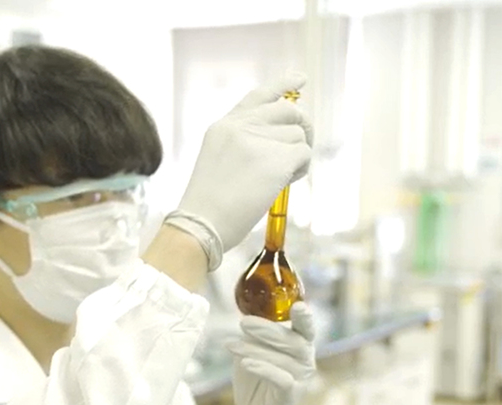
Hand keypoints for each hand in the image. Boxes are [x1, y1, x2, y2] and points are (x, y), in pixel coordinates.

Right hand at [178, 73, 312, 252]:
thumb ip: (243, 142)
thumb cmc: (209, 204)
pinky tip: (283, 184)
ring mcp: (258, 140)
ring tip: (277, 180)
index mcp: (224, 126)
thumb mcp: (218, 160)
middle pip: (289, 111)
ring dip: (296, 157)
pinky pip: (304, 154)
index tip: (301, 78)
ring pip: (298, 136)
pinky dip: (300, 170)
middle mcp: (241, 127)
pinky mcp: (276, 159)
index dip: (283, 84)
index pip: (259, 95)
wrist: (202, 224)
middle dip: (302, 126)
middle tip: (303, 146)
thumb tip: (280, 138)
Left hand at [226, 302, 315, 404]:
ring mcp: (301, 380)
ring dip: (255, 349)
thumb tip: (246, 322)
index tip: (298, 306)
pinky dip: (263, 369)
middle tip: (243, 323)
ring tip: (230, 345)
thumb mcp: (251, 354)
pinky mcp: (291, 396)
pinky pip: (281, 379)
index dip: (305, 318)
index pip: (306, 329)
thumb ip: (253, 338)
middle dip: (267, 330)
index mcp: (299, 347)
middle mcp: (305, 362)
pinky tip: (246, 364)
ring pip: (283, 359)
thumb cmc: (254, 383)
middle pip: (293, 341)